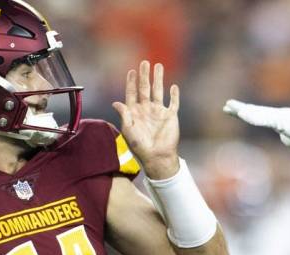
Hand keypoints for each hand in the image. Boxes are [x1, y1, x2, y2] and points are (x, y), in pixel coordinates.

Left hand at [113, 60, 180, 179]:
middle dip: (144, 76)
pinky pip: (173, 103)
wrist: (156, 156)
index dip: (131, 82)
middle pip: (145, 88)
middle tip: (144, 62)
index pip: (132, 93)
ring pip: (158, 91)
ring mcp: (158, 112)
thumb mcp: (128, 130)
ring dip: (158, 79)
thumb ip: (124, 115)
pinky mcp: (170, 116)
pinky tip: (173, 86)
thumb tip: (116, 103)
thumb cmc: (139, 146)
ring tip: (158, 66)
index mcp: (134, 112)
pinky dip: (174, 95)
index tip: (131, 71)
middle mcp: (146, 109)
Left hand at [223, 99, 289, 155]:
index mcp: (283, 120)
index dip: (249, 114)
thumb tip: (282, 136)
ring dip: (242, 110)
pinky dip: (252, 117)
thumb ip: (287, 137)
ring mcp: (282, 116)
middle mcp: (281, 115)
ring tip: (229, 106)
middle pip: (257, 112)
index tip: (237, 112)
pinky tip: (242, 114)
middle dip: (241, 109)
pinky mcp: (284, 120)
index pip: (261, 117)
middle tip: (226, 105)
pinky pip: (264, 119)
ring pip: (258, 113)